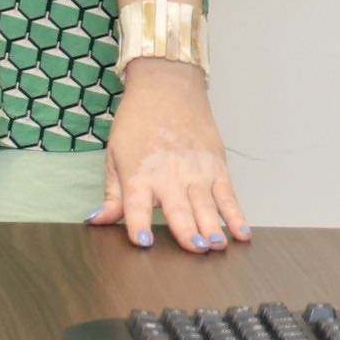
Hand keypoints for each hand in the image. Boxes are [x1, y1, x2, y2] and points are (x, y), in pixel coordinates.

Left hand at [91, 62, 249, 254]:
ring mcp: (196, 172)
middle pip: (178, 208)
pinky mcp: (217, 167)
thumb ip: (112, 194)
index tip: (142, 241)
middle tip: (195, 249)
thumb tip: (97, 220)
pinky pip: (229, 195)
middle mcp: (169, 176)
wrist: (166, 90)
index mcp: (138, 175)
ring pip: (206, 205)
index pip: (136, 204)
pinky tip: (242, 233)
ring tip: (217, 246)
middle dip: (186, 231)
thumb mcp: (114, 156)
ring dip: (213, 227)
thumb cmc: (137, 124)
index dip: (138, 223)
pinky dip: (237, 214)